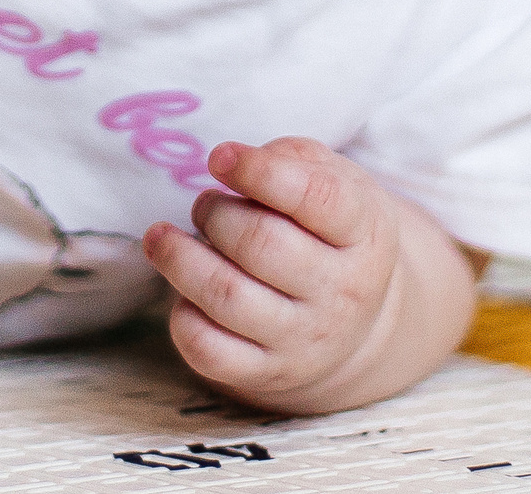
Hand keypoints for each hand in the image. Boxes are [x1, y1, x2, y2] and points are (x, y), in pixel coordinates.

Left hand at [143, 137, 476, 413]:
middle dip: (214, 212)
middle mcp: (341, 292)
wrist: (356, 326)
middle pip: (259, 243)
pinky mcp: (267, 373)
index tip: (218, 158)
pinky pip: (207, 349)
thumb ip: (293, 159)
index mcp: (364, 233)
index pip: (315, 197)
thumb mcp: (337, 183)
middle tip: (205, 204)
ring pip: (226, 296)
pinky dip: (181, 316)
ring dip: (181, 258)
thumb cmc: (331, 234)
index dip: (259, 171)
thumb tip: (237, 164)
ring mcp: (305, 340)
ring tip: (166, 238)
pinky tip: (182, 291)